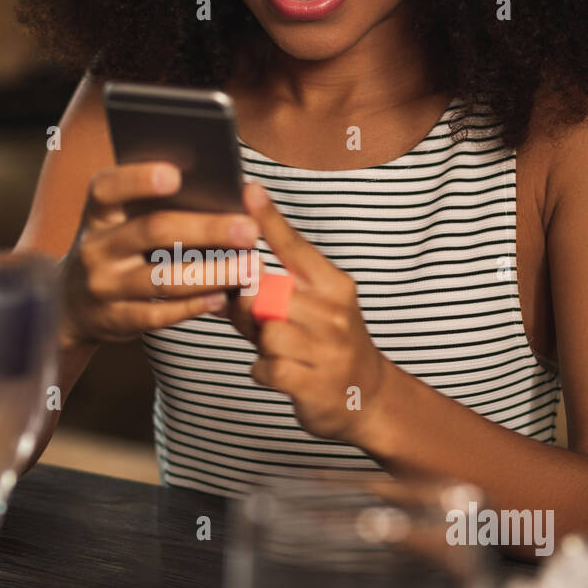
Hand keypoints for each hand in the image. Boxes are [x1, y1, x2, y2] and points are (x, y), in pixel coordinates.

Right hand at [60, 162, 259, 346]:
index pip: (108, 188)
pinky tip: (223, 297)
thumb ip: (153, 207)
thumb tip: (221, 194)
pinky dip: (194, 305)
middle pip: (152, 231)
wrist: (72, 304)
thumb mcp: (118, 224)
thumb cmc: (115, 250)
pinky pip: (159, 315)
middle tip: (249, 230)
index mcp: (98, 213)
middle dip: (206, 229)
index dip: (138, 179)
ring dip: (212, 273)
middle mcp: (94, 247)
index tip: (176, 174)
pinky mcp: (114, 320)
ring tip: (249, 268)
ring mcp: (103, 286)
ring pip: (162, 278)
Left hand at [226, 182, 388, 445]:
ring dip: (259, 344)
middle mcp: (334, 312)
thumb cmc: (327, 345)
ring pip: (266, 331)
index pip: (295, 247)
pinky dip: (263, 371)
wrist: (367, 397)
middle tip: (259, 323)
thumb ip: (268, 292)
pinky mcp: (315, 383)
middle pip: (266, 293)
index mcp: (334, 285)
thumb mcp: (310, 310)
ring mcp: (328, 348)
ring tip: (276, 351)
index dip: (269, 219)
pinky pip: (267, 367)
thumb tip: (220, 276)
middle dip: (250, 309)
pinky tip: (280, 373)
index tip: (250, 190)